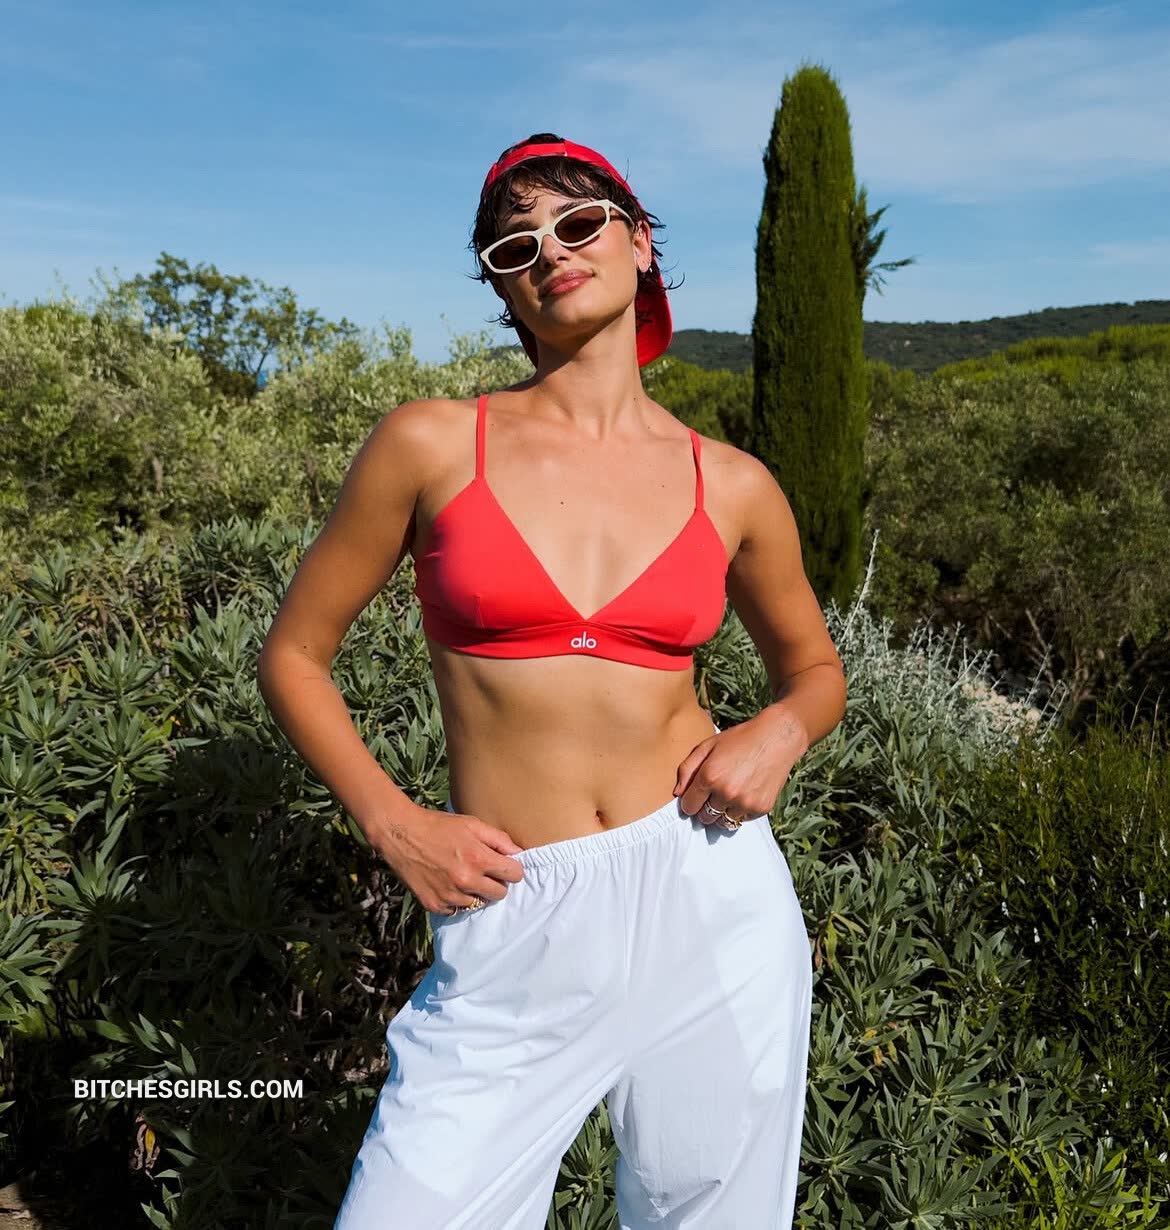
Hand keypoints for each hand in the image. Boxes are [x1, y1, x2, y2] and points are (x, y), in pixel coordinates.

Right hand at [372, 806, 525, 914]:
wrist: (401, 834)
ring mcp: (450, 896)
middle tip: (483, 871)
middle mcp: (466, 881)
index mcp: (479, 859)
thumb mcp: (472, 824)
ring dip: (475, 892)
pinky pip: (457, 909)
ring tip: (462, 875)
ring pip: (479, 903)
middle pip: (500, 894)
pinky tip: (448, 883)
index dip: (511, 868)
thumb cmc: (439, 826)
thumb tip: (519, 853)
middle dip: (496, 882)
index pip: (515, 875)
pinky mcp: (434, 905)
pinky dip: (456, 900)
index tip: (504, 864)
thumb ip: (499, 840)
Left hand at [672, 712, 807, 824]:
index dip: (690, 801)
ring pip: (723, 822)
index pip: (688, 807)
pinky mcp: (761, 808)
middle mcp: (726, 792)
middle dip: (705, 808)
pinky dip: (741, 811)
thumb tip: (677, 793)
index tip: (696, 795)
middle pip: (705, 818)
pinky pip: (742, 820)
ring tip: (731, 792)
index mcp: (709, 776)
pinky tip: (746, 792)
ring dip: (723, 811)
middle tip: (715, 793)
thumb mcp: (708, 746)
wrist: (777, 737)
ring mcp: (745, 802)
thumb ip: (687, 769)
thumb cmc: (739, 739)